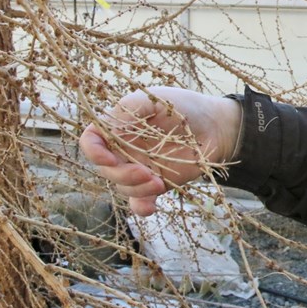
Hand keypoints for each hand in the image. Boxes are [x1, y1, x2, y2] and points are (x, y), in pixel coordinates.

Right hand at [80, 87, 241, 215]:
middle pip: (106, 169)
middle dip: (122, 174)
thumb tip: (104, 130)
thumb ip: (128, 112)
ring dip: (137, 188)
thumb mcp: (154, 100)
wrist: (215, 125)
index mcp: (118, 127)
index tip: (110, 159)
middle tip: (146, 173)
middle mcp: (124, 149)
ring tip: (159, 182)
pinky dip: (141, 207)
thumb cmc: (184, 106)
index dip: (93, 153)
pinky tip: (150, 207)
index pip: (91, 141)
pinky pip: (139, 202)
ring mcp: (139, 168)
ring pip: (123, 186)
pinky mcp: (155, 183)